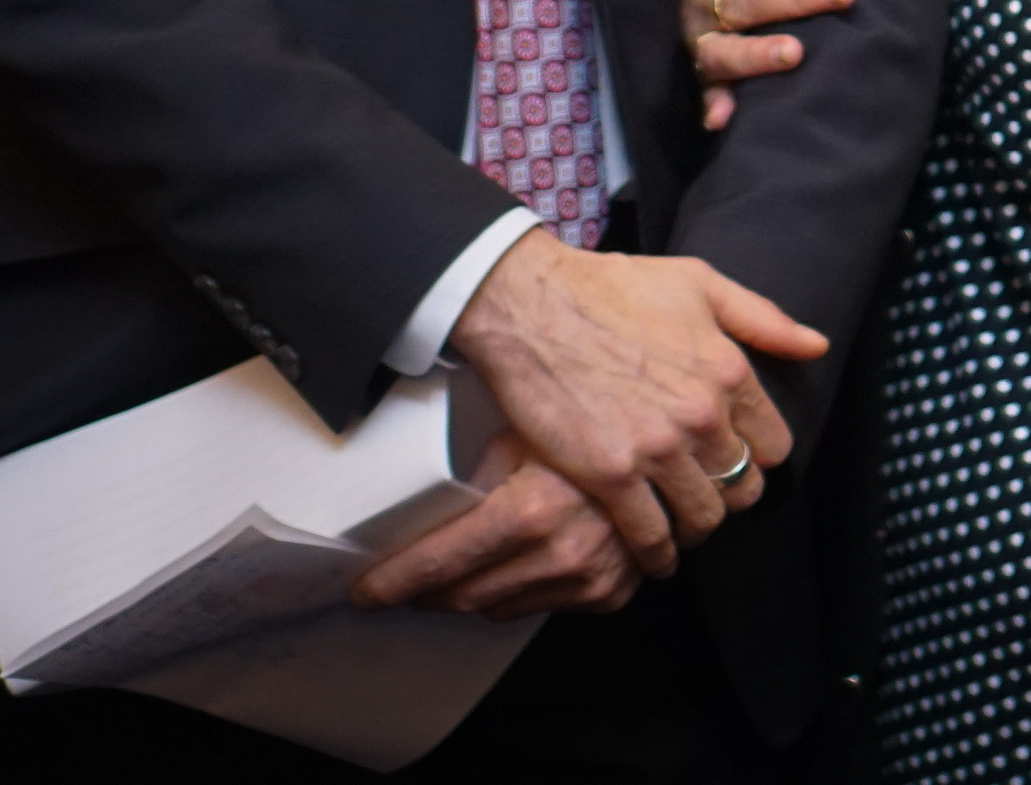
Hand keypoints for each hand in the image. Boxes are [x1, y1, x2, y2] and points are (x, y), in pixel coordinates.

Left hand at [349, 434, 639, 617]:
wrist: (666, 445)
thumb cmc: (590, 423)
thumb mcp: (521, 434)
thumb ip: (471, 476)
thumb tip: (415, 505)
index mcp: (528, 511)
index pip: (436, 566)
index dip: (392, 583)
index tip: (364, 593)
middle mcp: (560, 552)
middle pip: (460, 596)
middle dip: (423, 592)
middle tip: (400, 583)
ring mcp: (589, 579)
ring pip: (495, 608)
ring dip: (467, 594)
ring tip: (454, 571)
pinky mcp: (609, 593)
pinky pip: (538, 607)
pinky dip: (516, 591)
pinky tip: (513, 563)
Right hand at [445, 228, 824, 570]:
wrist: (531, 305)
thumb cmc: (612, 288)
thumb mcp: (700, 284)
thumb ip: (763, 319)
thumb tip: (816, 346)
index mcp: (730, 372)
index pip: (774, 445)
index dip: (757, 457)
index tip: (736, 460)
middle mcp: (702, 416)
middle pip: (743, 487)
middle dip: (730, 495)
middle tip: (708, 497)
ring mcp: (656, 449)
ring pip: (703, 517)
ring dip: (696, 527)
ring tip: (681, 527)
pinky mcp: (610, 475)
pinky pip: (650, 536)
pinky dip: (655, 553)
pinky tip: (651, 554)